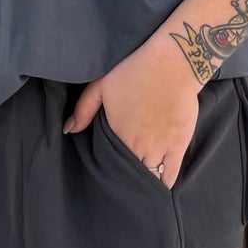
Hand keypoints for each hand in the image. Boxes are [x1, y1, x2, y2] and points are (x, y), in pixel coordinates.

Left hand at [64, 43, 200, 184]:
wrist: (172, 62)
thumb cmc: (135, 70)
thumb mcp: (101, 85)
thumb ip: (83, 110)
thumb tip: (68, 130)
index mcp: (116, 134)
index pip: (109, 164)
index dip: (109, 170)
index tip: (108, 171)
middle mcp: (137, 146)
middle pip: (128, 175)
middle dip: (125, 180)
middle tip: (123, 179)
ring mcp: (159, 148)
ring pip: (149, 178)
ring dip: (144, 181)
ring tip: (140, 182)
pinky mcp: (178, 146)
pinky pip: (170, 176)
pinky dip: (164, 183)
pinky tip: (159, 184)